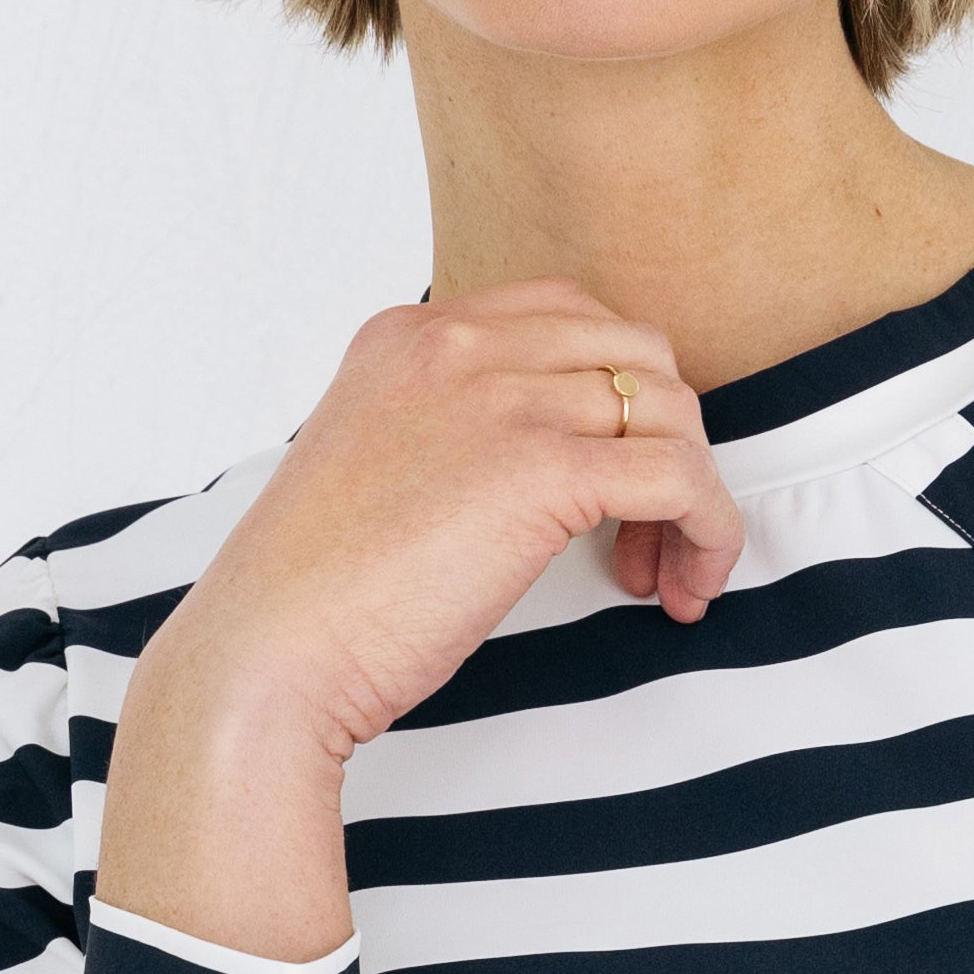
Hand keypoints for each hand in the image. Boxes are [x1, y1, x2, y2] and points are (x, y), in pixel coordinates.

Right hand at [97, 285, 743, 961]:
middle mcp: (459, 345)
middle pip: (635, 355)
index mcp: (411, 335)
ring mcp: (502, 399)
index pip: (568, 317)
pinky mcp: (542, 469)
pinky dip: (708, 531)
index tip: (610, 486)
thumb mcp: (375, 470)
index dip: (614, 399)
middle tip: (647, 539)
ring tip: (662, 577)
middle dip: (666, 440)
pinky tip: (685, 588)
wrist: (266, 656)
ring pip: (670, 414)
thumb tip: (530, 473)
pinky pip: (680, 477)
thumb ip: (447, 436)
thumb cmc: (312, 598)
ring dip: (692, 498)